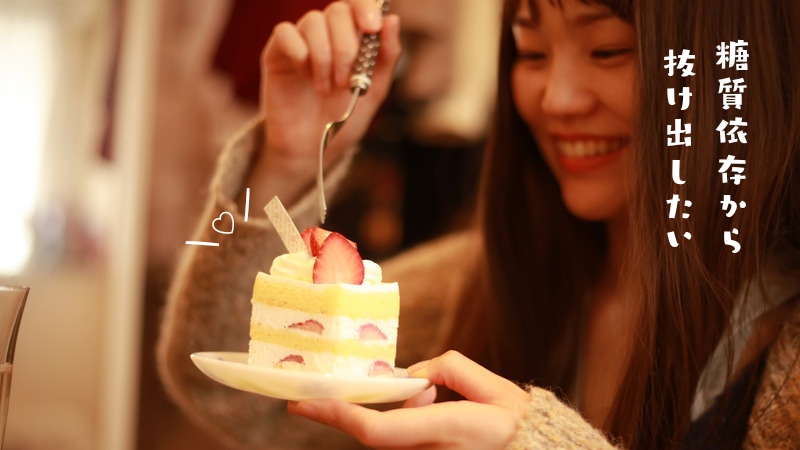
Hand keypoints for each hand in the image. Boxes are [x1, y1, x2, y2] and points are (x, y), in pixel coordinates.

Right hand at [251, 0, 401, 205]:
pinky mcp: (276, 53)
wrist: (314, 148)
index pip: (358, 5)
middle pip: (337, 11)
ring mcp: (301, 41)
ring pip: (313, 21)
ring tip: (326, 88)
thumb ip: (386, 56)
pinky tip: (303, 76)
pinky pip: (285, 33)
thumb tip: (392, 19)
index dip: (366, 8)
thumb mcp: (375, 90)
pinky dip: (299, 52)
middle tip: (346, 82)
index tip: (372, 28)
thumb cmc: (344, 118)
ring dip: (324, 57)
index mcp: (353, 37)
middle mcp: (326, 34)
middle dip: (346, 47)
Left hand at [287, 351, 530, 449]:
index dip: (338, 416)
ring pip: (392, 441)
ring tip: (430, 400)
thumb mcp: (493, 388)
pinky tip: (432, 414)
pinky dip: (404, 428)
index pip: (379, 430)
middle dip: (360, 410)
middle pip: (376, 436)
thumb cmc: (521, 428)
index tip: (303, 402)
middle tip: (335, 392)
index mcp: (448, 430)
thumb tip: (413, 381)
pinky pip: (404, 446)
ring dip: (395, 419)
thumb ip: (449, 370)